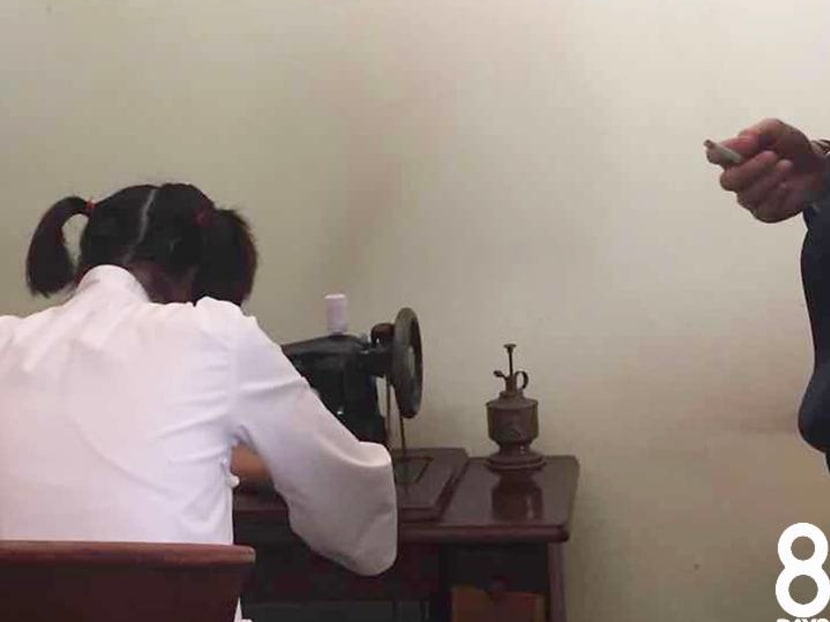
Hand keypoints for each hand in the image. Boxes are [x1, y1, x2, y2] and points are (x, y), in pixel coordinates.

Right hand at [706, 118, 828, 222]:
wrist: (816, 166)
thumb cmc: (790, 148)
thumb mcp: (777, 130)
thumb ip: (760, 130)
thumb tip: (744, 138)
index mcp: (734, 158)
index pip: (714, 156)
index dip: (724, 151)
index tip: (749, 143)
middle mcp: (737, 179)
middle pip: (727, 181)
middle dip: (750, 169)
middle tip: (772, 156)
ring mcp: (749, 197)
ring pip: (746, 196)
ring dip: (769, 179)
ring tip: (787, 165)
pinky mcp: (764, 212)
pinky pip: (763, 209)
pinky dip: (777, 195)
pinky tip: (787, 186)